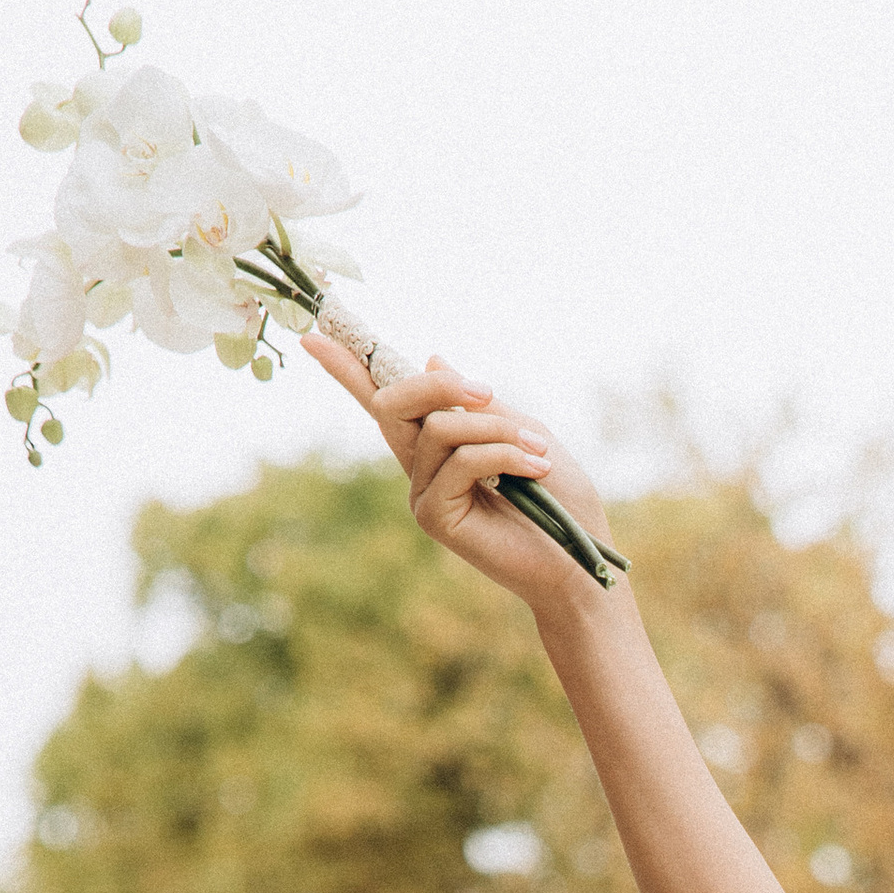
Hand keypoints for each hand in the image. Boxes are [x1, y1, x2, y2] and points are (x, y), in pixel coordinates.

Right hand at [299, 337, 623, 631]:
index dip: (347, 369)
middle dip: (440, 387)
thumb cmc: (560, 497)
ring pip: (438, 429)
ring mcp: (423, 493)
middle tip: (487, 391)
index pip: (384, 401)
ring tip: (539, 451)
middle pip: (393, 404)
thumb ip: (481, 405)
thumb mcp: (525, 432)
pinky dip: (502, 454)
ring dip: (495, 429)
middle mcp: (420, 467)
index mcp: (437, 443)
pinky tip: (536, 470)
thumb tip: (431, 361)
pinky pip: (459, 462)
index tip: (313, 334)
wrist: (580, 558)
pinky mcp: (434, 517)